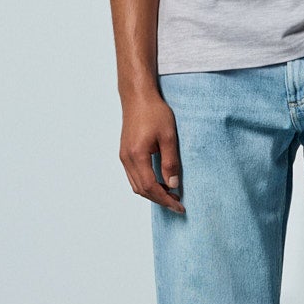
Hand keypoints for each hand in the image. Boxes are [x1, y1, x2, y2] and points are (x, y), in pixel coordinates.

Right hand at [120, 91, 184, 212]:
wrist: (137, 97)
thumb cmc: (154, 113)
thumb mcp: (168, 137)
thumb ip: (170, 162)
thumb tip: (173, 185)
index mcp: (137, 156)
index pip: (151, 187)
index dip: (166, 200)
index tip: (180, 206)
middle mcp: (126, 159)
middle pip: (142, 190)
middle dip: (160, 199)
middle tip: (178, 202)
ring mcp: (123, 156)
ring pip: (136, 185)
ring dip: (153, 193)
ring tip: (171, 194)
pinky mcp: (125, 153)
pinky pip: (134, 176)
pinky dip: (146, 184)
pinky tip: (159, 181)